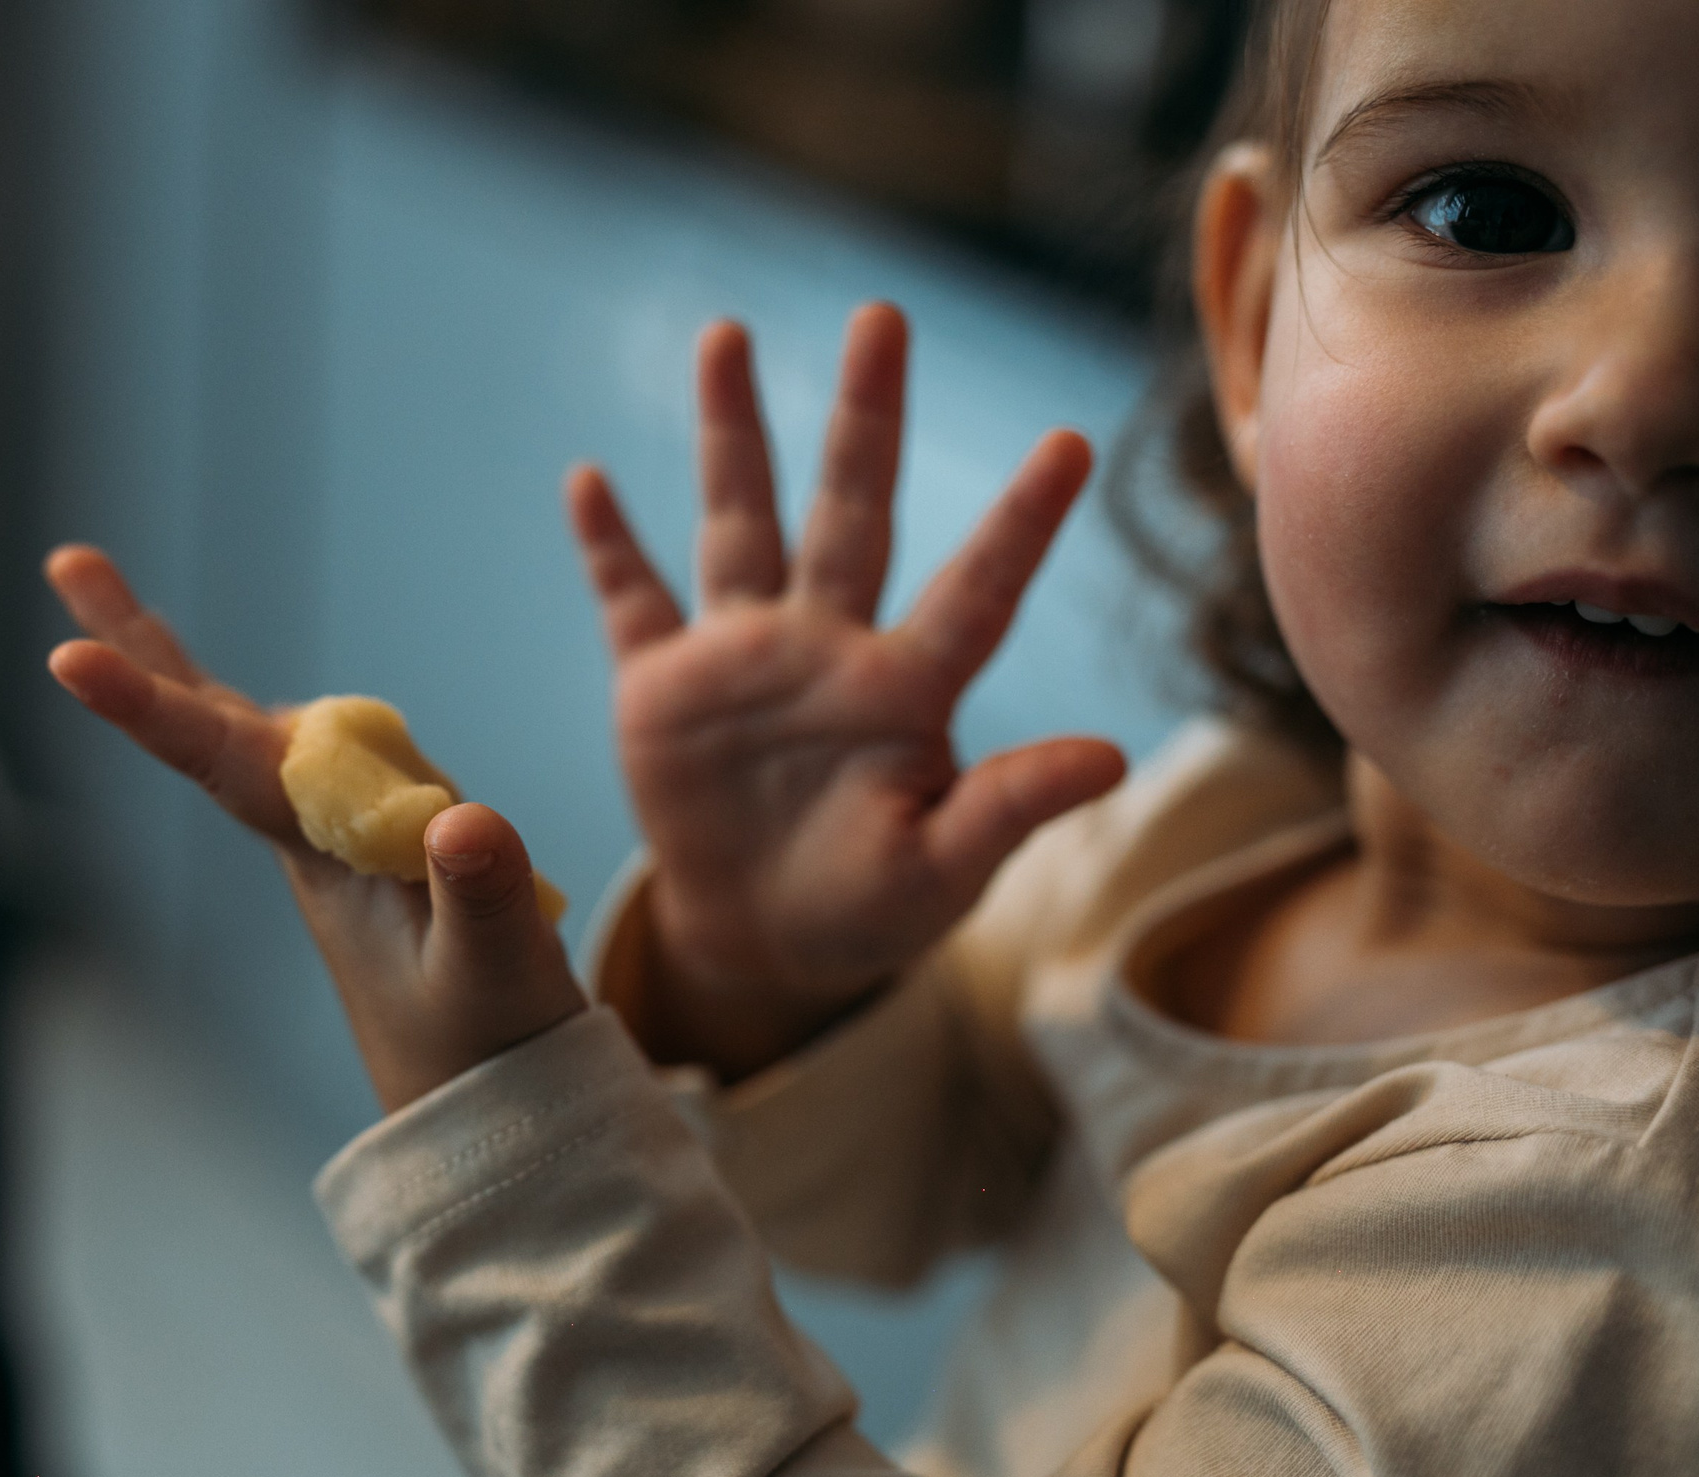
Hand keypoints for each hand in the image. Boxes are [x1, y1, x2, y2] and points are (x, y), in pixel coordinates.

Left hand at [45, 546, 588, 1111]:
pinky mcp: (365, 855)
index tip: (66, 659)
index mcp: (323, 858)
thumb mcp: (500, 974)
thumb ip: (486, 897)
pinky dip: (282, 722)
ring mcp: (332, 847)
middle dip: (139, 647)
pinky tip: (286, 715)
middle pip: (210, 726)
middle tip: (67, 560)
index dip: (148, 708)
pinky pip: (310, 765)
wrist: (487, 1115)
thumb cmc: (486, 1048)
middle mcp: (309, 841)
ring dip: (184, 673)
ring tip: (113, 608)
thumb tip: (461, 820)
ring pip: (252, 737)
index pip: (225, 767)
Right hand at [570, 305, 1125, 1078]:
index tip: (1070, 444)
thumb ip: (1009, 809)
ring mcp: (742, 656)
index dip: (1020, 523)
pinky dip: (608, 545)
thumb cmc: (869, 905)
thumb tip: (1111, 757)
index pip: (975, 591)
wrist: (762, 938)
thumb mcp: (942, 873)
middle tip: (884, 318)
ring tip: (728, 334)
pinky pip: (633, 600)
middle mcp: (828, 645)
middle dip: (865, 418)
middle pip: (852, 511)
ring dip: (732, 433)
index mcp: (906, 690)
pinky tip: (586, 480)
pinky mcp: (664, 686)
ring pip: (740, 521)